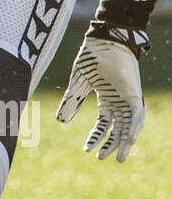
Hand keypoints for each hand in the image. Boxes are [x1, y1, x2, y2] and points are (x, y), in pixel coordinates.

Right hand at [56, 33, 145, 161]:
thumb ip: (71, 101)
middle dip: (110, 145)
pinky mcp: (134, 94)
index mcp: (106, 99)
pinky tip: (128, 140)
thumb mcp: (78, 83)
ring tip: (118, 158)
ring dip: (124, 143)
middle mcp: (118, 102)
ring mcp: (127, 98)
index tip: (86, 150)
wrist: (105, 39)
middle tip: (103, 159)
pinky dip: (133, 128)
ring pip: (128, 126)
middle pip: (117, 129)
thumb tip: (60, 121)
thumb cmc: (93, 56)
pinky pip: (137, 116)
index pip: (103, 124)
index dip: (95, 137)